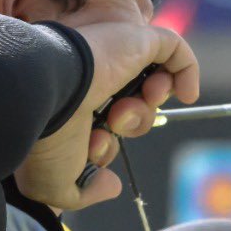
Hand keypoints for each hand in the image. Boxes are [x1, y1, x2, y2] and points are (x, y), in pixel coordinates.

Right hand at [15, 22, 198, 209]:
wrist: (41, 95)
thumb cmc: (44, 138)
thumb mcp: (56, 185)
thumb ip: (84, 191)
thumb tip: (111, 185)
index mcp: (70, 104)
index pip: (102, 126)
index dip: (107, 146)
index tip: (94, 151)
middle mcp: (91, 78)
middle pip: (130, 105)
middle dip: (129, 126)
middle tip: (107, 130)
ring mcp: (113, 56)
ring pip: (150, 81)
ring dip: (150, 107)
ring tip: (130, 109)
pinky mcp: (134, 39)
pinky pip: (172, 48)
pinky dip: (186, 71)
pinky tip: (188, 97)